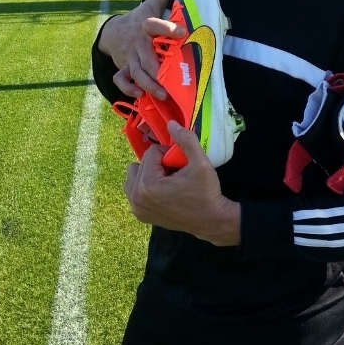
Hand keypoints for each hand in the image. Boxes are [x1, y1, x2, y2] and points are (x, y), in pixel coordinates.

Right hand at [98, 0, 184, 97]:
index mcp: (146, 25)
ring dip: (147, 85)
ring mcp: (129, 57)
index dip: (168, 29)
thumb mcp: (152, 1)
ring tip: (161, 95)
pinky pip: (122, 81)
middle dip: (157, 70)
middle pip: (146, 58)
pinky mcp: (123, 68)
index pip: (156, 25)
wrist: (112, 32)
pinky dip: (128, 89)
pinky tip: (139, 96)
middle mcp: (138, 43)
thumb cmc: (140, 17)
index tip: (182, 33)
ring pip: (136, 73)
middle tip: (170, 83)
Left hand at [123, 121, 240, 244]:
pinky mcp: (139, 214)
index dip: (168, 154)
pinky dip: (145, 185)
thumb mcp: (201, 162)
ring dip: (149, 173)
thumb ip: (186, 140)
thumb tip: (170, 123)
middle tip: (176, 174)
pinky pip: (133, 189)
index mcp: (148, 184)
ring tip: (168, 182)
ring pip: (134, 174)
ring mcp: (136, 208)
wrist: (210, 221)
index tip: (181, 166)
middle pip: (141, 162)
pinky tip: (163, 191)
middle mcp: (136, 197)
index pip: (151, 152)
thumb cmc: (206, 192)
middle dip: (158, 163)